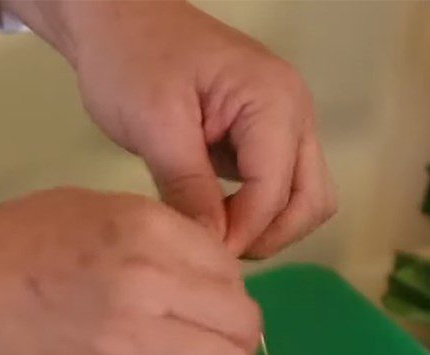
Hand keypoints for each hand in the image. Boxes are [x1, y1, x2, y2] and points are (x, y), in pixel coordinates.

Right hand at [0, 186, 260, 354]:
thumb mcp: (96, 211)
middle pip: (242, 326)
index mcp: (151, 229)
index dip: (228, 303)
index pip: (232, 276)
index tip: (210, 322)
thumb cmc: (17, 243)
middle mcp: (152, 279)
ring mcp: (131, 335)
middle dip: (242, 349)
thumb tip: (206, 277)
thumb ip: (158, 238)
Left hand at [8, 0, 336, 257]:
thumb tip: (212, 245)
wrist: (118, 21)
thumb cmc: (131, 58)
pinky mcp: (265, 140)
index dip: (240, 234)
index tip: (199, 256)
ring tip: (214, 238)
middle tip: (213, 252)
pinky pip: (280, 191)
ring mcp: (284, 127)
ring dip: (267, 230)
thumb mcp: (155, 124)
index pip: (275, 192)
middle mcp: (294, 114)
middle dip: (267, 237)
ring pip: (303, 201)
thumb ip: (188, 187)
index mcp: (274, 102)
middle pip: (311, 202)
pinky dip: (257, 215)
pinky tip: (216, 221)